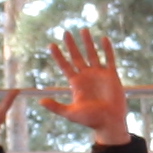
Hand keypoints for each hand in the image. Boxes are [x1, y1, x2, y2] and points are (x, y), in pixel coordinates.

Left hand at [40, 29, 132, 145]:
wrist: (110, 123)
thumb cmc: (91, 120)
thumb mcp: (71, 113)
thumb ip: (56, 107)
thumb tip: (40, 100)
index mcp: (76, 83)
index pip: (65, 66)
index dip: (58, 56)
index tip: (51, 45)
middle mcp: (86, 76)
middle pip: (77, 57)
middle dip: (71, 45)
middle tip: (65, 32)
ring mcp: (99, 75)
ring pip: (92, 54)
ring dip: (88, 42)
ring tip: (83, 29)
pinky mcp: (111, 76)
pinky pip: (109, 59)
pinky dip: (107, 49)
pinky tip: (103, 38)